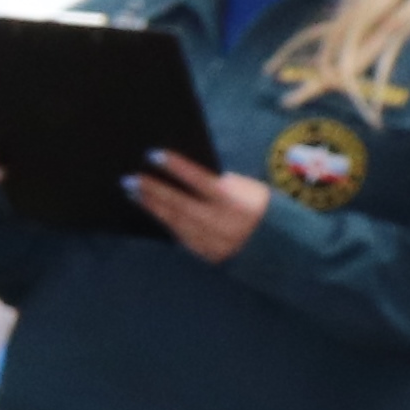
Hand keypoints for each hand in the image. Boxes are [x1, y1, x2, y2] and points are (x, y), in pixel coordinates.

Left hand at [125, 150, 271, 266]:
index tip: (153, 154)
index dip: (176, 167)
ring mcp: (212, 242)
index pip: (199, 180)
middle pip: (180, 204)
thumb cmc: (257, 207)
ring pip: (175, 222)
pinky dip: (163, 221)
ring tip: (132, 191)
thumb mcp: (247, 189)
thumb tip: (186, 174)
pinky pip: (179, 236)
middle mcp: (221, 223)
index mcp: (234, 201)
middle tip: (129, 178)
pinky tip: (149, 208)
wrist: (280, 247)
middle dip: (153, 191)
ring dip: (151, 206)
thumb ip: (219, 183)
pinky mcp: (205, 254)